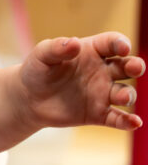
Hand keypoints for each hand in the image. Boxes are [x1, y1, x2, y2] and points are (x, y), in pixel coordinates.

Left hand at [19, 32, 143, 130]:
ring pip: (125, 92)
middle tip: (135, 67)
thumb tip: (74, 42)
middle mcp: (102, 71)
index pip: (112, 43)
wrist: (29, 98)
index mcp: (91, 51)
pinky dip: (127, 121)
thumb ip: (56, 48)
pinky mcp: (99, 114)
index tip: (123, 48)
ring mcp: (102, 93)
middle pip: (127, 66)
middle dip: (135, 65)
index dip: (121, 43)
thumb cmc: (37, 71)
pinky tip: (134, 122)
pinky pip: (118, 118)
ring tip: (122, 97)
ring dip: (127, 94)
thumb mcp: (41, 55)